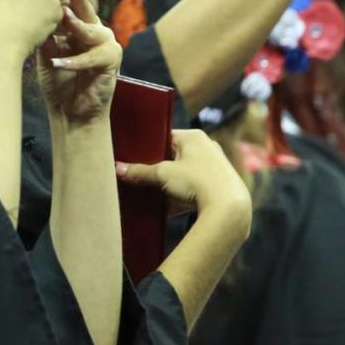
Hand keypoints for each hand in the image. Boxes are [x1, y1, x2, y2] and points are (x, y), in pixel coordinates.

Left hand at [36, 0, 120, 126]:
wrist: (70, 111)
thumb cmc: (57, 82)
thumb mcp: (47, 55)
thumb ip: (46, 37)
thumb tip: (33, 16)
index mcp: (78, 27)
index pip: (71, 7)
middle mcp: (94, 31)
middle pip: (86, 11)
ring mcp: (106, 44)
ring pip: (92, 30)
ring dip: (77, 26)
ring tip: (65, 18)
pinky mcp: (112, 61)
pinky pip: (94, 57)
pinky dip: (75, 61)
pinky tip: (59, 62)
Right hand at [115, 130, 251, 218]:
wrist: (228, 207)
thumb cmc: (196, 181)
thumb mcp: (162, 175)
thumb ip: (139, 171)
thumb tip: (117, 169)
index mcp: (194, 136)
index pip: (165, 136)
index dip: (149, 146)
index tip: (135, 156)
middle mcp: (207, 146)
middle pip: (174, 155)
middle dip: (159, 167)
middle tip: (143, 175)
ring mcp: (215, 166)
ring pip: (184, 172)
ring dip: (171, 182)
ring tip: (155, 192)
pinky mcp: (219, 184)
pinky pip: (194, 186)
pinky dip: (182, 194)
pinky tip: (170, 206)